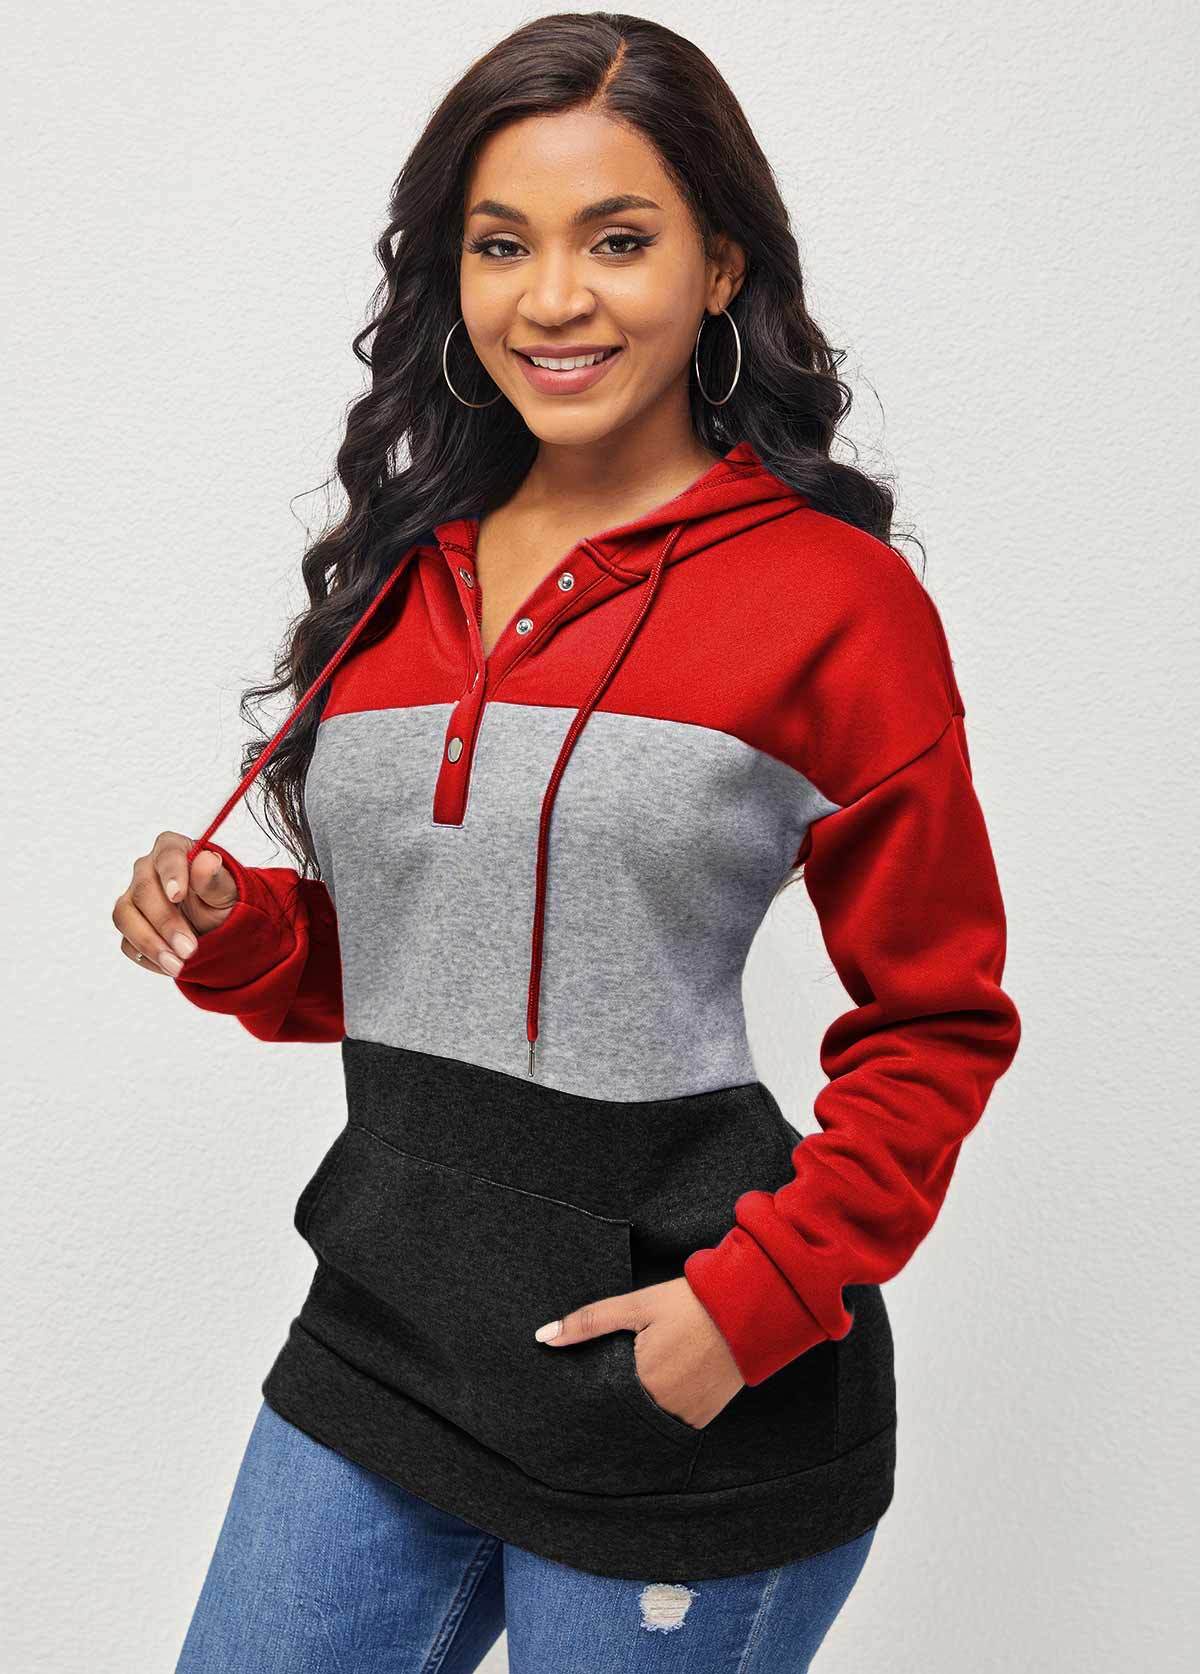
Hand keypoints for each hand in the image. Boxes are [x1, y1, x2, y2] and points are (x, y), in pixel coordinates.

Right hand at [112, 832, 238, 977]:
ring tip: (177, 965)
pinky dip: (148, 958)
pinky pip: (127, 943)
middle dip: (165, 923)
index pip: (166, 855)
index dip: (170, 874)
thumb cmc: (220, 899)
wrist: (215, 924)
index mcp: (172, 850)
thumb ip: (214, 879)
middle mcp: (146, 870)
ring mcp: (132, 898)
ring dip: (150, 945)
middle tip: (189, 949)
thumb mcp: (227, 891)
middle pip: (143, 892)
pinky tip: (170, 966)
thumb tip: (207, 860)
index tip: (178, 896)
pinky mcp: (129, 925)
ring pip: (125, 918)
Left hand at [534, 1275, 745, 1430]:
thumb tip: (544, 1337)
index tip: (588, 1381)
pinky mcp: (703, 1419)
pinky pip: (671, 1421)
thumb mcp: (637, 1306)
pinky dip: (663, 1407)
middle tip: (624, 1372)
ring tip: (647, 1376)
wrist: (749, 1310)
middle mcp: (663, 1408)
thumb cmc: (690, 1304)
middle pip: (623, 1411)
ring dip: (640, 1404)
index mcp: (642, 1382)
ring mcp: (686, 1417)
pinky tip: (666, 1383)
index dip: (593, 1389)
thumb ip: (590, 1322)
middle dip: (615, 1399)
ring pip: (646, 1419)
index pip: (601, 1397)